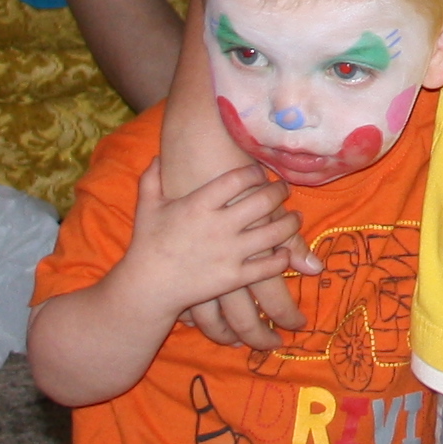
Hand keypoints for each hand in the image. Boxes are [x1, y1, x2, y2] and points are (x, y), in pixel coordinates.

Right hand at [121, 150, 309, 327]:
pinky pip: (269, 265)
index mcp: (199, 204)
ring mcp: (229, 252)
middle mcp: (219, 226)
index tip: (260, 173)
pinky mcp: (235, 277)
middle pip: (263, 200)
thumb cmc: (147, 244)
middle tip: (284, 190)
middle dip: (279, 192)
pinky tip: (284, 250)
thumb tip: (159, 156)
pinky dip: (282, 256)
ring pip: (274, 232)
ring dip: (290, 223)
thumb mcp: (147, 206)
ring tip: (295, 217)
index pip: (239, 179)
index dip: (255, 173)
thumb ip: (152, 178)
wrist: (147, 287)